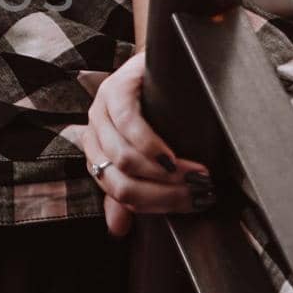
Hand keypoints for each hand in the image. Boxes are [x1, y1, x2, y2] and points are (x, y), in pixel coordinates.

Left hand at [78, 49, 215, 236]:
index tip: (192, 206)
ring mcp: (101, 110)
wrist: (167, 61)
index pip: (117, 194)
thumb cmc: (161, 111)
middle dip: (164, 195)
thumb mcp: (147, 154)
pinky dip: (151, 145)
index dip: (155, 207)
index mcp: (97, 154)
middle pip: (120, 182)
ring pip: (124, 159)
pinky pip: (128, 123)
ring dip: (163, 175)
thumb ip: (129, 189)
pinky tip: (172, 156)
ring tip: (197, 176)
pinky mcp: (115, 88)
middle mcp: (93, 134)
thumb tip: (117, 231)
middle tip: (199, 194)